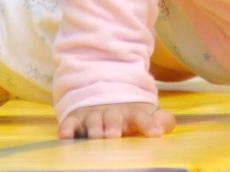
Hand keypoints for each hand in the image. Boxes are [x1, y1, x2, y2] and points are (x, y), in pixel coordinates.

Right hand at [59, 101, 175, 139]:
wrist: (102, 93)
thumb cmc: (127, 115)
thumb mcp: (145, 115)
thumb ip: (160, 121)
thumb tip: (163, 128)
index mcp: (131, 113)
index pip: (142, 116)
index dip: (149, 124)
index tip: (155, 133)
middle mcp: (112, 113)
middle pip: (113, 118)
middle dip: (114, 126)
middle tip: (114, 135)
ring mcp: (93, 115)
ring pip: (92, 120)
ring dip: (93, 127)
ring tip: (96, 136)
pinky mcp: (76, 119)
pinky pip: (70, 124)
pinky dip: (67, 129)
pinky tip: (66, 135)